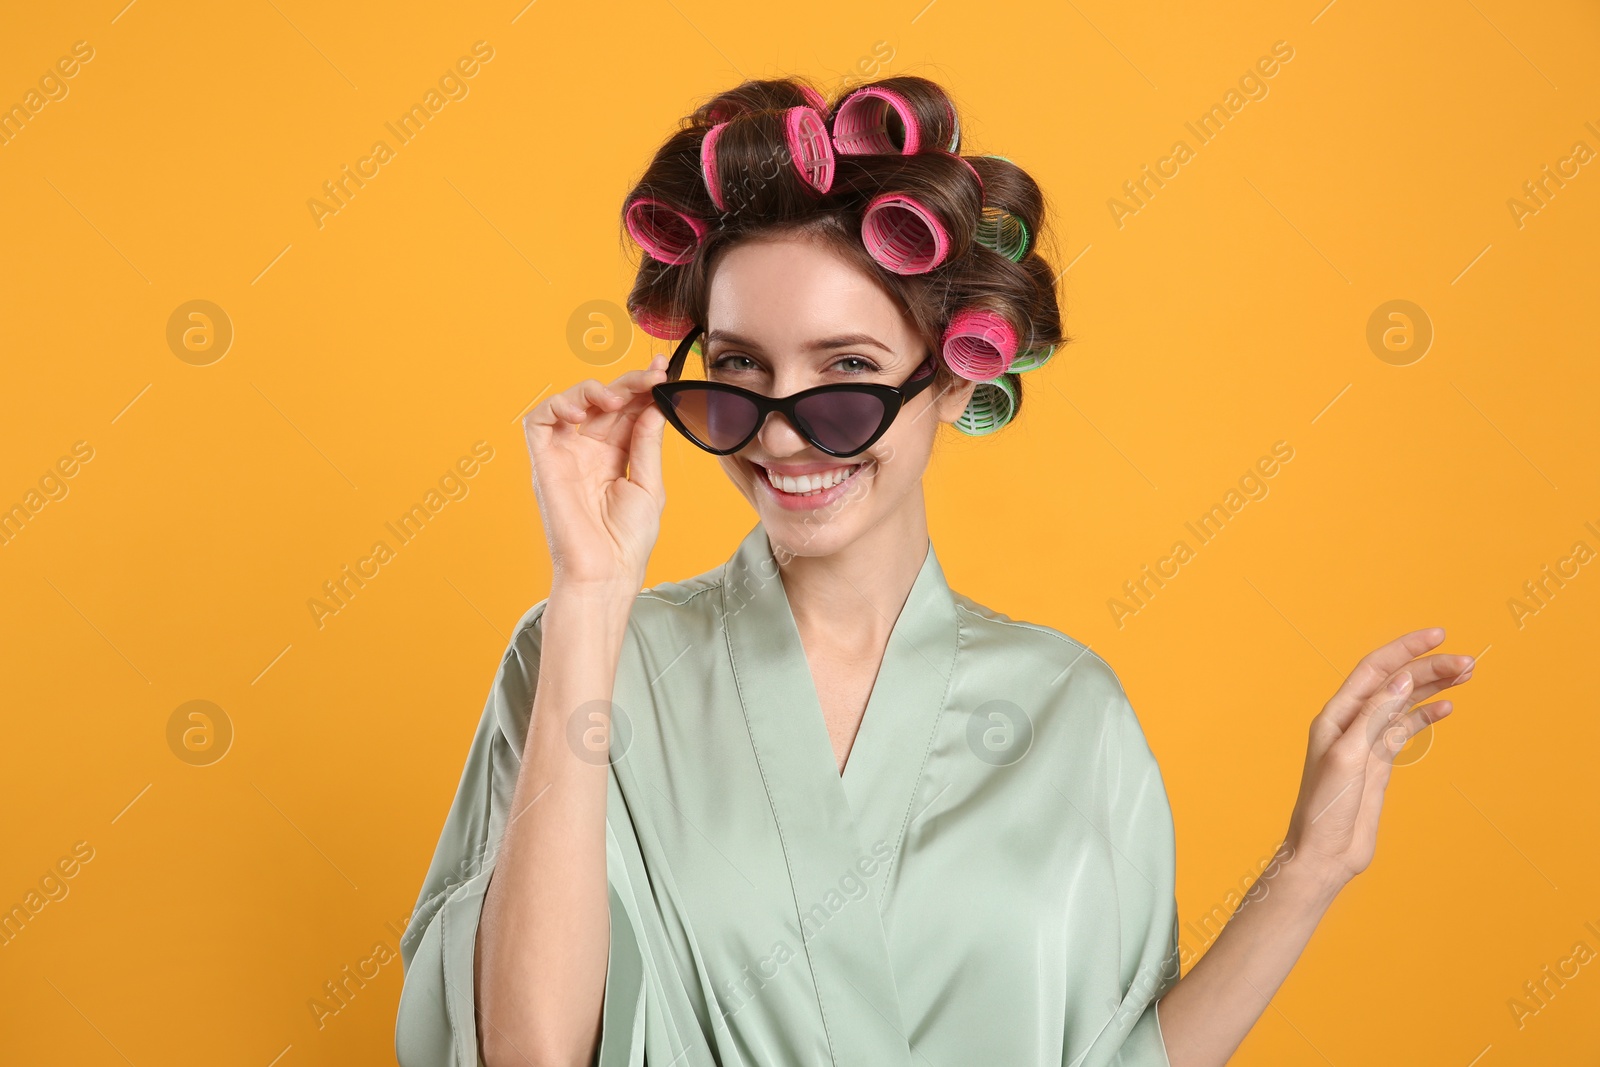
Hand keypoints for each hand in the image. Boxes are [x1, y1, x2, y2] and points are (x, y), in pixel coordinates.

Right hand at [522, 354, 670, 589]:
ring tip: (615, 399)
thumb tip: (654, 405)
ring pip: (571, 401)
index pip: (627, 410)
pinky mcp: (544, 462)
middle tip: (649, 377)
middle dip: (627, 383)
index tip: (662, 371)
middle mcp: (589, 451)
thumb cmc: (627, 541)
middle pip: (604, 401)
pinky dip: (557, 404)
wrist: (606, 573)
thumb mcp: (649, 485)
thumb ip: (647, 443)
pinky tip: (581, 409)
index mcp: (615, 456)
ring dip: (593, 390)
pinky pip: (539, 421)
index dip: (643, 388)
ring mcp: (565, 454)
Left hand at [1282, 627, 1474, 894]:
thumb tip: (1401, 679)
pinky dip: (1426, 716)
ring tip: (1466, 675)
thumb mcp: (1348, 758)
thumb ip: (1374, 717)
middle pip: (1395, 684)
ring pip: (1404, 704)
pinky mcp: (1380, 763)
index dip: (1404, 649)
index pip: (1374, 669)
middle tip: (1468, 663)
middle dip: (1429, 668)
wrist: (1322, 853)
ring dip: (1432, 687)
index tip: (1438, 636)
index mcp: (1336, 716)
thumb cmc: (1324, 809)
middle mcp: (1351, 723)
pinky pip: (1405, 730)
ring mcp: (1367, 742)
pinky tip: (1447, 706)